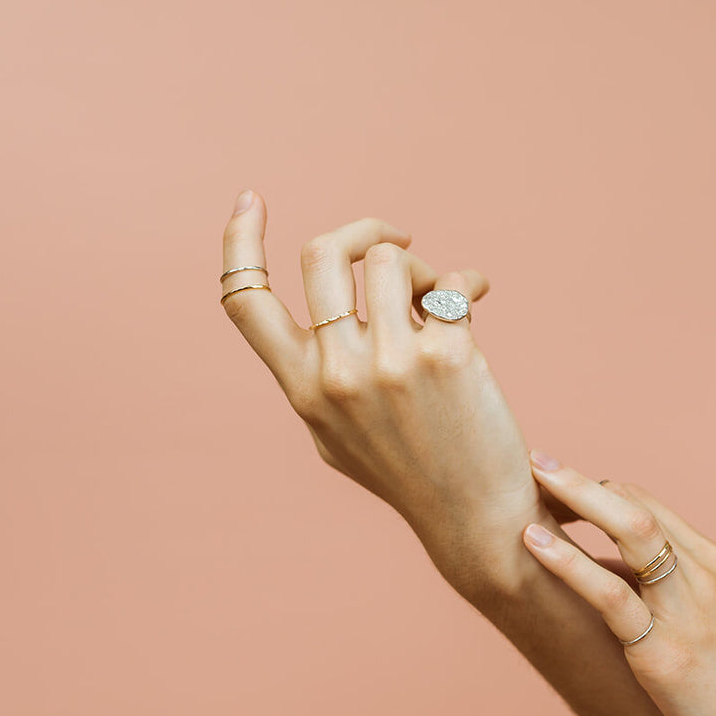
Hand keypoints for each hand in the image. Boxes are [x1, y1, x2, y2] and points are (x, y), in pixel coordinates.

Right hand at [220, 191, 549, 590]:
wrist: (474, 516)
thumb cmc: (408, 470)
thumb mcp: (338, 432)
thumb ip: (321, 371)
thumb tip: (344, 293)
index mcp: (302, 389)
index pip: (244, 302)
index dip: (238, 241)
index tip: (252, 199)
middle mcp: (337, 373)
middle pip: (322, 255)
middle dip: (363, 233)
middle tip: (395, 242)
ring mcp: (391, 363)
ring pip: (390, 258)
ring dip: (418, 265)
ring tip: (438, 293)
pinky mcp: (447, 355)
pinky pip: (451, 282)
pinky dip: (467, 280)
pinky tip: (477, 295)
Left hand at [519, 448, 715, 715]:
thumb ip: (678, 600)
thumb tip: (619, 586)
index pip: (651, 508)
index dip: (601, 492)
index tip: (560, 488)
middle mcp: (704, 575)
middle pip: (635, 505)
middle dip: (580, 481)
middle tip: (537, 464)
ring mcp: (686, 611)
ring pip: (627, 529)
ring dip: (574, 497)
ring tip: (529, 480)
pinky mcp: (664, 653)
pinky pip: (610, 592)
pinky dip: (568, 560)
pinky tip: (533, 543)